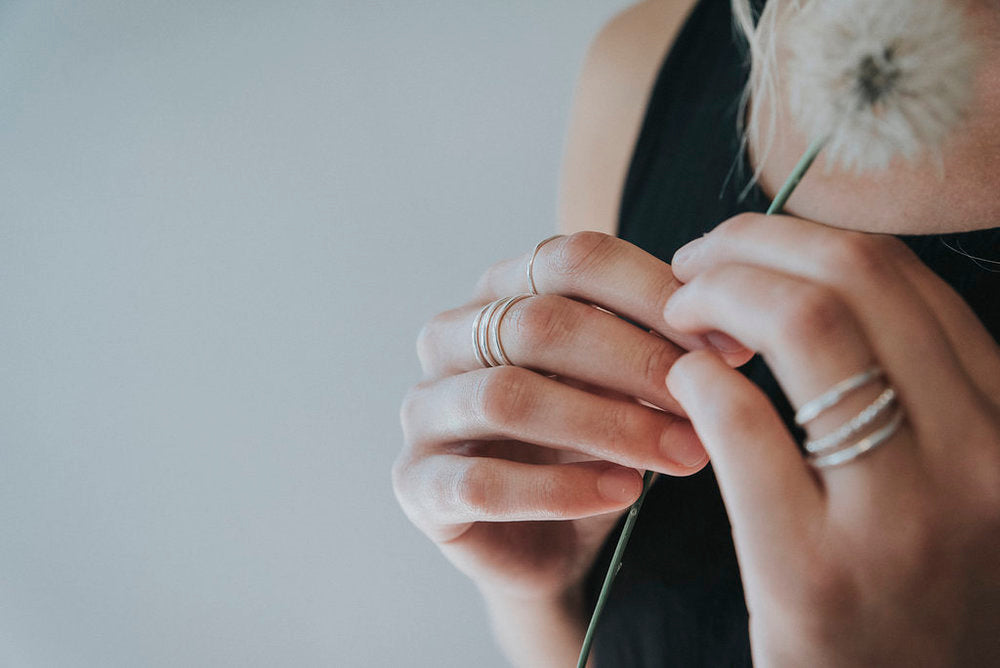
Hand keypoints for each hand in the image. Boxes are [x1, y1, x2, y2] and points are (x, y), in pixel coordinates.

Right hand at [393, 232, 750, 608]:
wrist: (545, 546)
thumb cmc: (588, 451)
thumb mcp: (627, 390)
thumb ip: (657, 354)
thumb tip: (729, 339)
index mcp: (500, 293)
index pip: (571, 259)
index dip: (653, 293)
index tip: (727, 345)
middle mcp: (450, 339)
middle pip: (537, 323)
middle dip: (635, 361)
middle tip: (708, 401)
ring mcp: (424, 410)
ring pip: (506, 396)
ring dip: (605, 425)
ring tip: (680, 455)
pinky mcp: (417, 484)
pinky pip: (483, 482)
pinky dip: (560, 490)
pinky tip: (622, 494)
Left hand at [663, 213, 999, 665]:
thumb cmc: (909, 598)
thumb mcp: (954, 489)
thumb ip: (920, 398)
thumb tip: (816, 291)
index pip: (907, 280)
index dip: (808, 243)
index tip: (748, 252)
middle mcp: (981, 461)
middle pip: (859, 277)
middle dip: (755, 243)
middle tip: (693, 262)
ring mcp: (904, 517)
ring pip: (808, 323)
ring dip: (720, 293)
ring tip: (675, 313)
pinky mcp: (814, 571)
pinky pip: (744, 422)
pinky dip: (696, 379)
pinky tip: (679, 385)